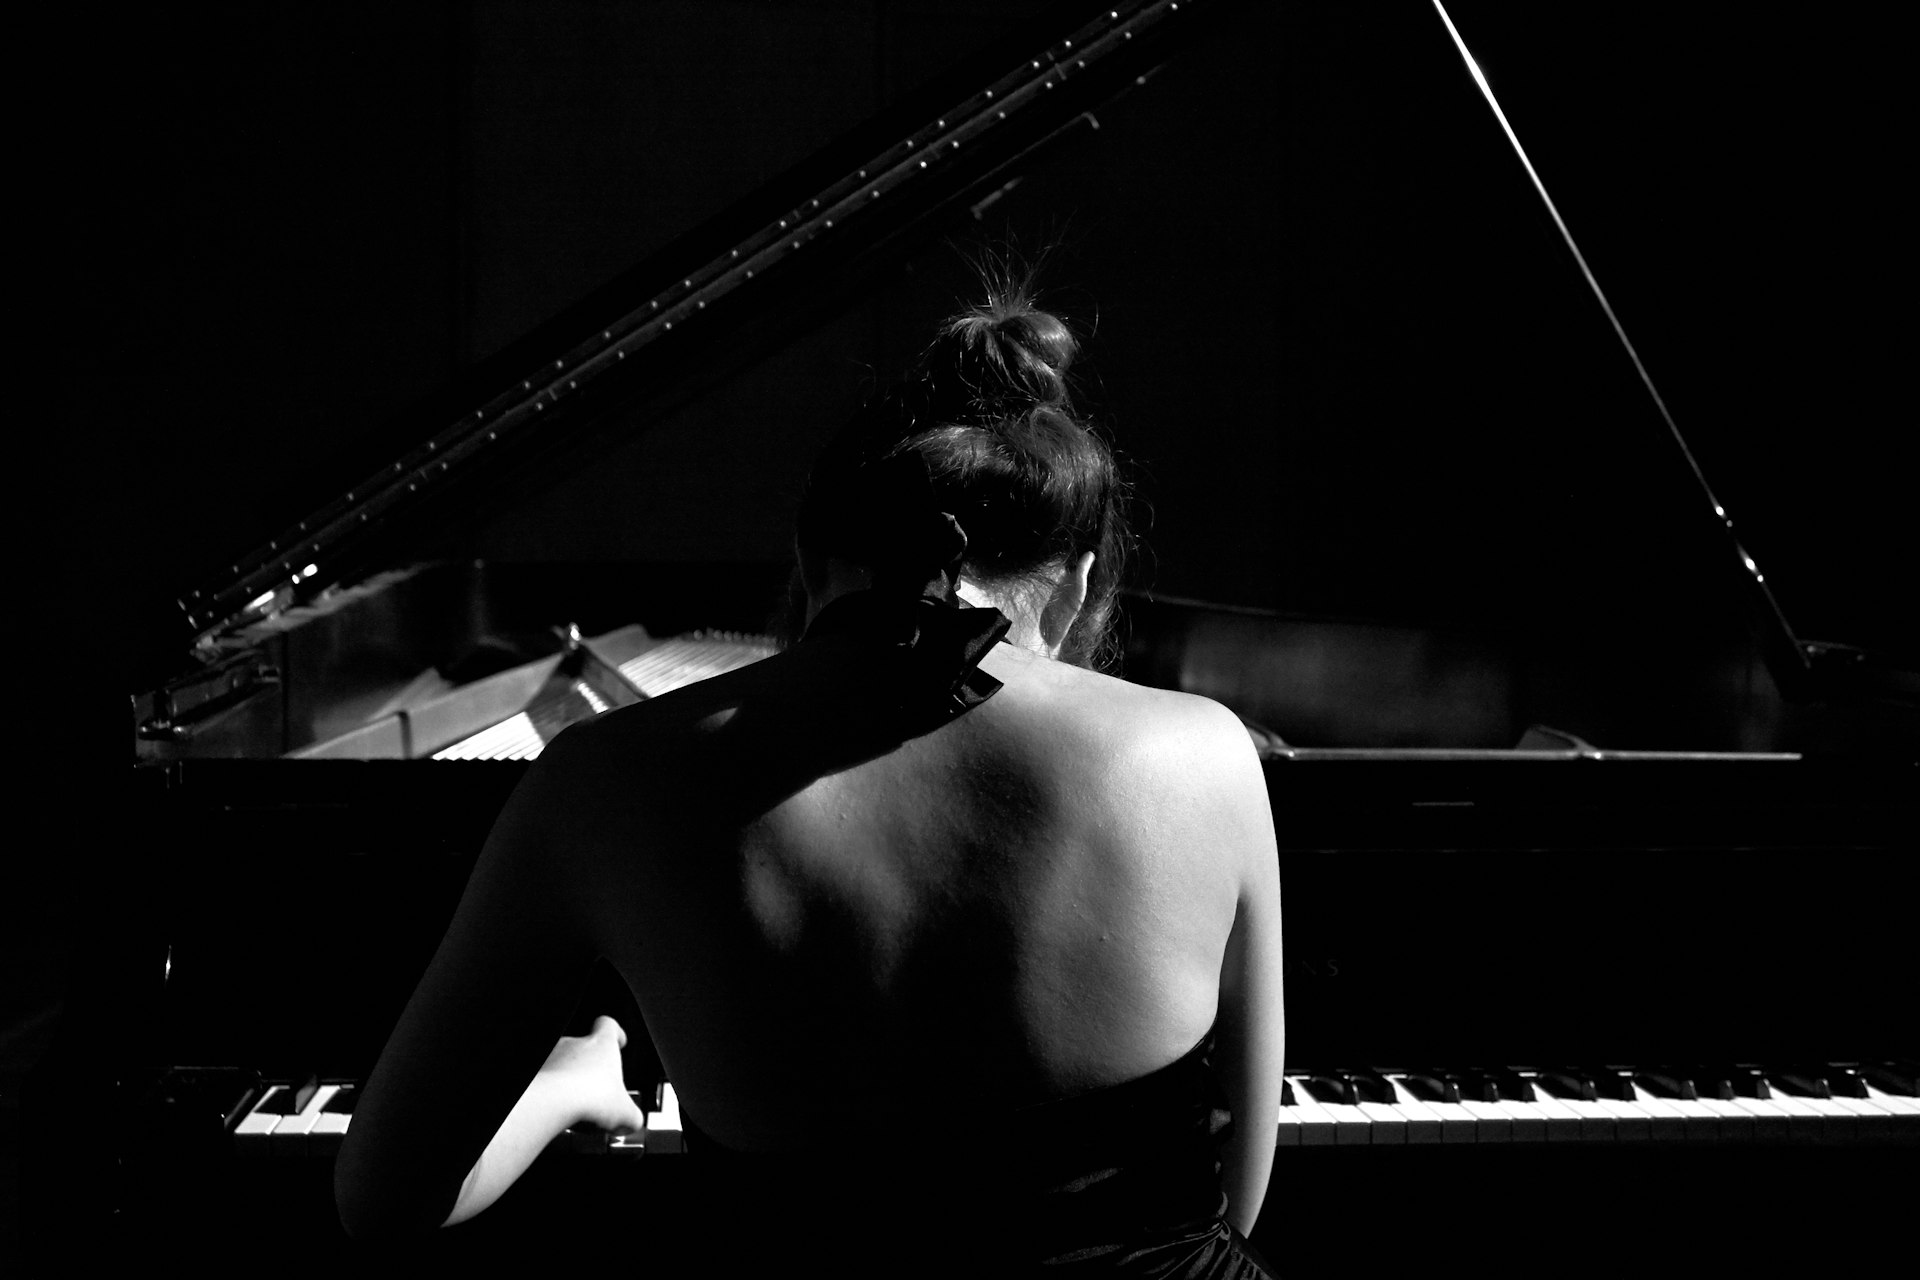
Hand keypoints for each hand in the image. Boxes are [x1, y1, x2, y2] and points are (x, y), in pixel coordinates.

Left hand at [540, 1015, 645, 1134]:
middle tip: (596, 1092)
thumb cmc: (587, 1096)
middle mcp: (575, 1044)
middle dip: (590, 1069)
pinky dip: (550, 1092)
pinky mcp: (535, 1073)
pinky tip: (556, 1111)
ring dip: (568, 1080)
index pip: (609, 1026)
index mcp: (602, 1045)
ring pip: (563, 1064)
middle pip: (585, 1049)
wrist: (550, 1103)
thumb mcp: (624, 1112)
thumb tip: (633, 1122)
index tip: (618, 1042)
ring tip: (574, 1106)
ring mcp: (551, 1056)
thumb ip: (632, 1116)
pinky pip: (545, 1078)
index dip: (615, 1033)